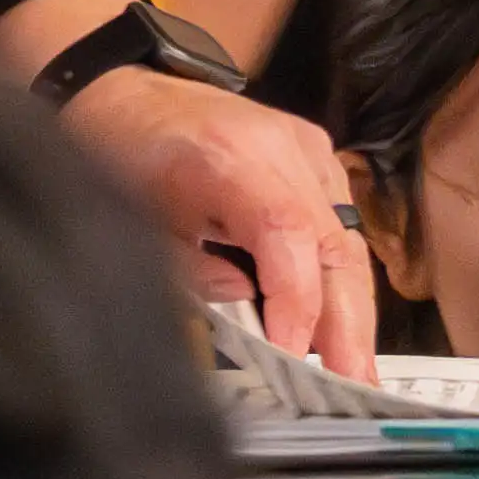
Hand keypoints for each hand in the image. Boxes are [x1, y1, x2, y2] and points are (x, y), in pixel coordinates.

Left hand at [52, 60, 377, 367]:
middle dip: (349, 325)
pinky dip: (340, 275)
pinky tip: (342, 324)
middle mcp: (283, 148)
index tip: (290, 360)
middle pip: (337, 244)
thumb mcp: (144, 229)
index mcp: (230, 160)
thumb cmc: (123, 156)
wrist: (126, 91)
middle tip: (355, 387)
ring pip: (349, 238)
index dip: (297, 304)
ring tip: (355, 372)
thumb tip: (256, 334)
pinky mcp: (314, 154)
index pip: (290, 236)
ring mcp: (306, 147)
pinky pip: (340, 221)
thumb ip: (200, 283)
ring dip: (353, 309)